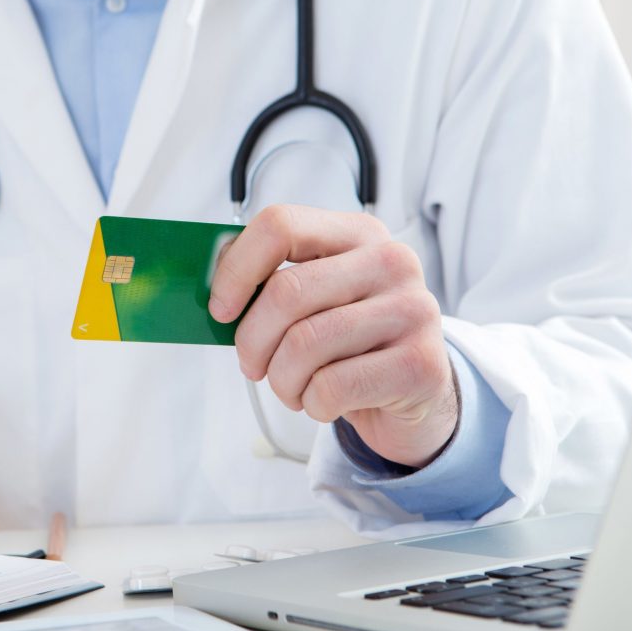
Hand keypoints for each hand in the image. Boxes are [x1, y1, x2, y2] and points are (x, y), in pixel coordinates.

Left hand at [210, 205, 458, 467]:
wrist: (413, 393)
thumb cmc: (347, 343)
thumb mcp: (314, 302)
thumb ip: (269, 284)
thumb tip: (211, 291)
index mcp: (357, 233)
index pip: (280, 226)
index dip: (236, 270)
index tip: (220, 310)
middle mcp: (392, 261)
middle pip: (287, 292)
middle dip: (253, 340)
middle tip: (252, 364)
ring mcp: (413, 310)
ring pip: (304, 344)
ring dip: (281, 380)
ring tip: (292, 386)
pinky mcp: (420, 364)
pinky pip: (331, 387)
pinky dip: (311, 404)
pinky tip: (324, 401)